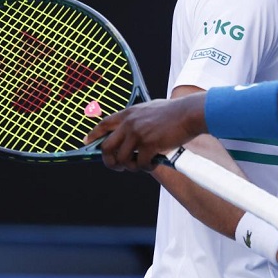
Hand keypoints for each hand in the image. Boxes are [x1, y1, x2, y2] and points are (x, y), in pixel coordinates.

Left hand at [82, 93, 205, 170]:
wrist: (190, 113)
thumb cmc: (174, 113)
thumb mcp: (149, 110)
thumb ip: (137, 120)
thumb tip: (129, 134)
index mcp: (129, 114)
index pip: (103, 125)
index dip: (93, 135)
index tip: (87, 143)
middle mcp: (129, 124)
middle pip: (107, 148)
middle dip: (110, 161)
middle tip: (119, 166)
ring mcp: (138, 134)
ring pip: (123, 160)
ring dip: (132, 167)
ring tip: (143, 165)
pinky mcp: (149, 144)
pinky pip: (141, 164)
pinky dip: (147, 167)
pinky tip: (155, 162)